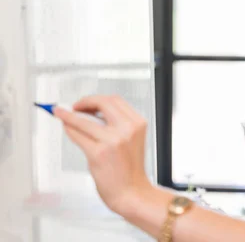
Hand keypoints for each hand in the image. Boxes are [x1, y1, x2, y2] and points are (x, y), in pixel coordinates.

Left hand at [55, 95, 152, 213]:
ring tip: (61, 114)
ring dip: (68, 115)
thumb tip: (90, 112)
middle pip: (101, 103)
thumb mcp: (131, 140)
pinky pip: (78, 135)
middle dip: (84, 102)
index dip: (97, 99)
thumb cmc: (130, 169)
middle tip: (74, 106)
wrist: (132, 192)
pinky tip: (67, 129)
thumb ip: (116, 124)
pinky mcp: (98, 153)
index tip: (86, 103)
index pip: (115, 100)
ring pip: (84, 120)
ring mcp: (112, 141)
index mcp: (137, 123)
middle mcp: (127, 129)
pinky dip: (69, 129)